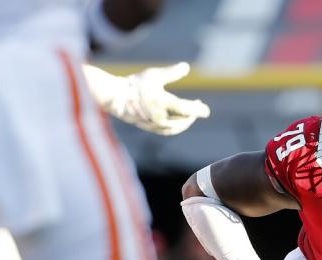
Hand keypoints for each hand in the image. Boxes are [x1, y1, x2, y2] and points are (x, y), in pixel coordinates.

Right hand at [83, 62, 209, 135]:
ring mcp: (154, 124)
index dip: (198, 110)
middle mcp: (159, 116)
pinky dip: (176, 127)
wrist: (115, 97)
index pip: (186, 109)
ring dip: (186, 122)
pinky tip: (180, 122)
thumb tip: (187, 66)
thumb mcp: (154, 75)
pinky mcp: (150, 128)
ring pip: (176, 127)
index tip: (206, 110)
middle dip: (193, 115)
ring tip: (191, 115)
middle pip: (183, 120)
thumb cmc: (135, 84)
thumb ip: (172, 73)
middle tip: (200, 107)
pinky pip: (168, 131)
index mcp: (161, 102)